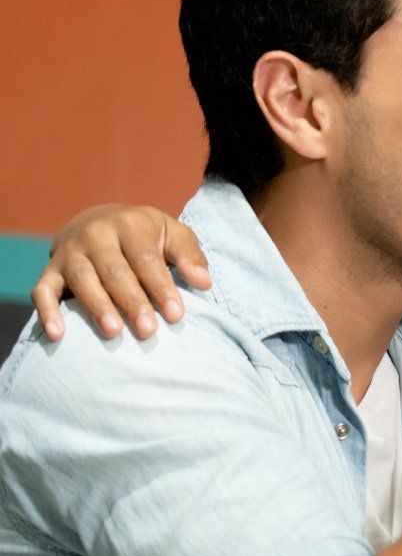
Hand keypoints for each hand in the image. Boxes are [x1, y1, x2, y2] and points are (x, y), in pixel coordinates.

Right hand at [31, 204, 210, 340]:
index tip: (176, 314)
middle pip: (114, 271)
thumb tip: (204, 282)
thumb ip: (189, 255)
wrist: (98, 220)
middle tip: (148, 331)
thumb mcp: (172, 234)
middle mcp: (95, 235)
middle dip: (132, 302)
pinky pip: (42, 290)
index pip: (146, 258)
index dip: (161, 287)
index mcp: (129, 224)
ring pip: (82, 280)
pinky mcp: (50, 270)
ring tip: (113, 333)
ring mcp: (70, 252)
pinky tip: (58, 334)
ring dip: (97, 307)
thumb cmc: (145, 235)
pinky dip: (47, 311)